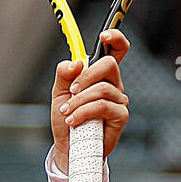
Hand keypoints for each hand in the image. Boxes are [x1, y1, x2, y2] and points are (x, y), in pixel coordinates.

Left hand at [51, 28, 129, 172]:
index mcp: (101, 75)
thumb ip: (64, 73)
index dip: (115, 37)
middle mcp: (113, 85)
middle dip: (86, 76)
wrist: (68, 146)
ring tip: (67, 113)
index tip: (104, 35)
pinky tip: (74, 121)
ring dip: (79, 101)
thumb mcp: (59, 92)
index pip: (116, 50)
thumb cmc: (67, 119)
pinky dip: (84, 112)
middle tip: (71, 91)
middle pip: (109, 64)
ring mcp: (119, 100)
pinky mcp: (121, 116)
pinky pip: (103, 106)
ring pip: (102, 88)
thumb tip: (76, 63)